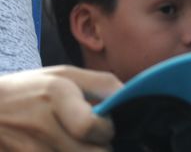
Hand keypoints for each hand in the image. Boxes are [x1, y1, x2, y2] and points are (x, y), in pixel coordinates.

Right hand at [0, 66, 118, 151]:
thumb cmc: (30, 90)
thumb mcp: (64, 75)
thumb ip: (102, 84)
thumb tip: (132, 97)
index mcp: (56, 93)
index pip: (90, 126)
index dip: (106, 130)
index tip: (105, 126)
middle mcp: (41, 123)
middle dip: (101, 148)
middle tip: (95, 139)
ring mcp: (28, 149)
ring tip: (79, 143)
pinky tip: (64, 148)